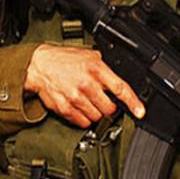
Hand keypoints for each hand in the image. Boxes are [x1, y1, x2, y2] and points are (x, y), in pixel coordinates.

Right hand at [23, 45, 144, 127]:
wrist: (39, 65)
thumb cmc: (63, 60)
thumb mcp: (88, 55)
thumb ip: (104, 68)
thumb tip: (118, 81)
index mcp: (96, 69)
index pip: (120, 88)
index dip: (133, 102)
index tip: (140, 112)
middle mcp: (87, 84)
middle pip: (110, 108)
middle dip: (110, 107)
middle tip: (103, 101)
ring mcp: (75, 97)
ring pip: (97, 117)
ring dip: (97, 114)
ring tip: (89, 103)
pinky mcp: (65, 108)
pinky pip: (83, 122)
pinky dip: (84, 119)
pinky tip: (80, 108)